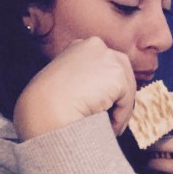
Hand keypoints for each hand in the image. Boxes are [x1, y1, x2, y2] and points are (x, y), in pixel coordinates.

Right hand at [14, 37, 135, 139]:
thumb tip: (107, 96)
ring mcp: (107, 57)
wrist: (44, 109)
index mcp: (81, 46)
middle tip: (113, 119)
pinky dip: (121, 117)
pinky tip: (110, 127)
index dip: (109, 88)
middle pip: (122, 74)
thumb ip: (88, 81)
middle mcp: (95, 46)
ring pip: (126, 89)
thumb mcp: (68, 83)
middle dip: (120, 97)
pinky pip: (127, 101)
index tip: (106, 108)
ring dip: (121, 110)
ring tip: (111, 127)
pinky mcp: (117, 74)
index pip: (106, 65)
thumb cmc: (48, 103)